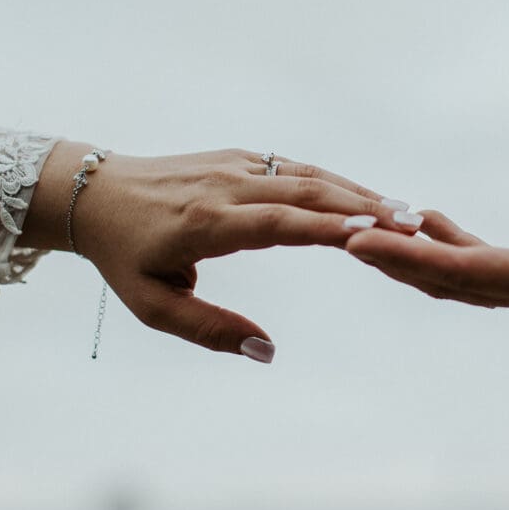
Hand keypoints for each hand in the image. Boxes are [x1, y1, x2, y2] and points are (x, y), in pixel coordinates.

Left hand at [18, 141, 419, 361]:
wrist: (94, 194)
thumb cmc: (124, 257)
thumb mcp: (152, 306)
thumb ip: (209, 330)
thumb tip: (267, 352)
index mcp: (206, 223)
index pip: (279, 222)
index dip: (329, 225)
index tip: (377, 230)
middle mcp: (227, 186)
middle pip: (306, 191)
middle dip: (363, 205)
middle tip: (414, 223)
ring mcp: (235, 164)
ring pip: (307, 174)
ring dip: (356, 190)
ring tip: (404, 210)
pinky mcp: (239, 157)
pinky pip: (295, 167)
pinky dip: (334, 181)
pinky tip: (363, 196)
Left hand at [346, 172, 508, 321]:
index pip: (477, 274)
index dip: (416, 259)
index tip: (362, 241)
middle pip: (455, 281)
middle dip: (395, 261)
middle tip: (338, 234)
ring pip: (464, 275)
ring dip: (413, 256)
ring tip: (365, 228)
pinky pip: (485, 262)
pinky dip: (448, 244)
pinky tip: (425, 220)